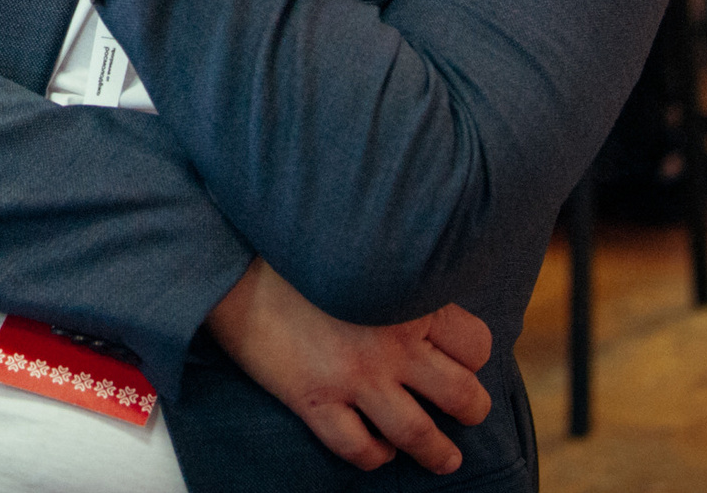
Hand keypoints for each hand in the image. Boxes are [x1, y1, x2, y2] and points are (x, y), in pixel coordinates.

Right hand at [208, 259, 492, 474]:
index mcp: (408, 301)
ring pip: (418, 433)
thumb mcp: (361, 249)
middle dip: (471, 409)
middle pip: (460, 395)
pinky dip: (375, 455)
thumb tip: (420, 283)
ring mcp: (354, 377)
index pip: (474, 343)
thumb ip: (397, 272)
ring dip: (438, 452)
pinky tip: (378, 449)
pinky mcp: (315, 400)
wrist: (231, 262)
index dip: (472, 355)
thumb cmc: (294, 249)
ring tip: (445, 457)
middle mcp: (390, 345)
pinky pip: (358, 448)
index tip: (461, 357)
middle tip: (467, 410)